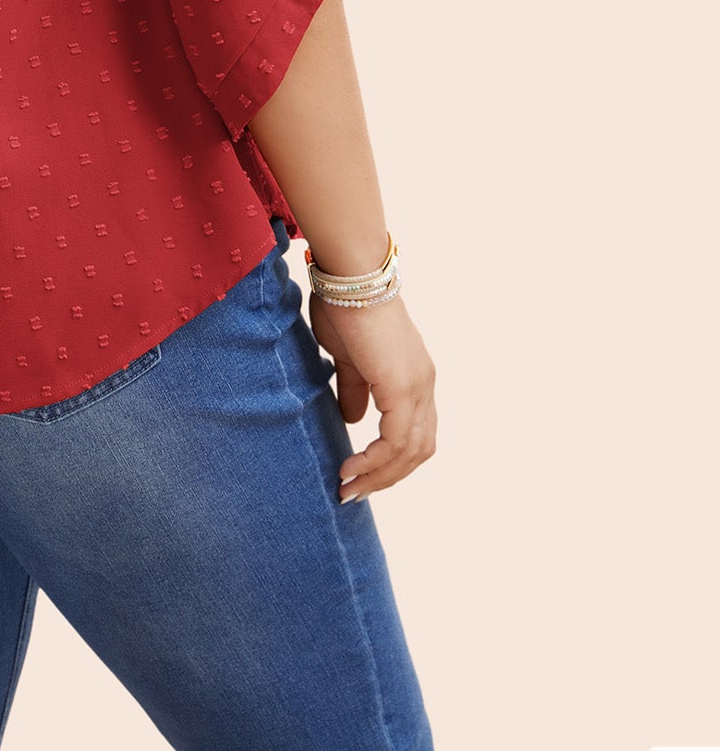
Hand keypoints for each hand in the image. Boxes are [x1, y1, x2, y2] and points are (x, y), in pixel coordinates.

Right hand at [308, 289, 436, 503]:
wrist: (350, 275)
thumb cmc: (344, 305)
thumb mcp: (346, 357)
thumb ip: (354, 389)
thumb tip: (353, 421)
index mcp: (413, 377)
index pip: (413, 433)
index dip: (389, 459)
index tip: (358, 474)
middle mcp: (424, 384)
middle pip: (418, 450)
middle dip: (386, 477)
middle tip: (353, 491)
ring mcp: (417, 386)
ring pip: (410, 451)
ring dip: (379, 476)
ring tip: (348, 488)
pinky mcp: (402, 387)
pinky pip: (395, 441)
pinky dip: (374, 461)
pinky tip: (351, 468)